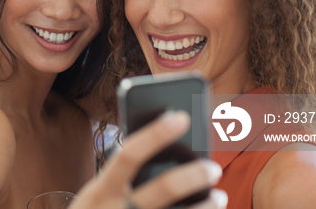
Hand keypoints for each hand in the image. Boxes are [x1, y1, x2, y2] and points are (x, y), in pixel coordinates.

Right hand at [70, 111, 226, 208]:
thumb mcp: (97, 196)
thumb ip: (123, 176)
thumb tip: (169, 147)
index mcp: (99, 192)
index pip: (129, 155)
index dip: (155, 134)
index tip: (182, 116)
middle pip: (163, 189)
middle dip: (193, 175)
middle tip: (213, 167)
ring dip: (205, 206)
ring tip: (219, 195)